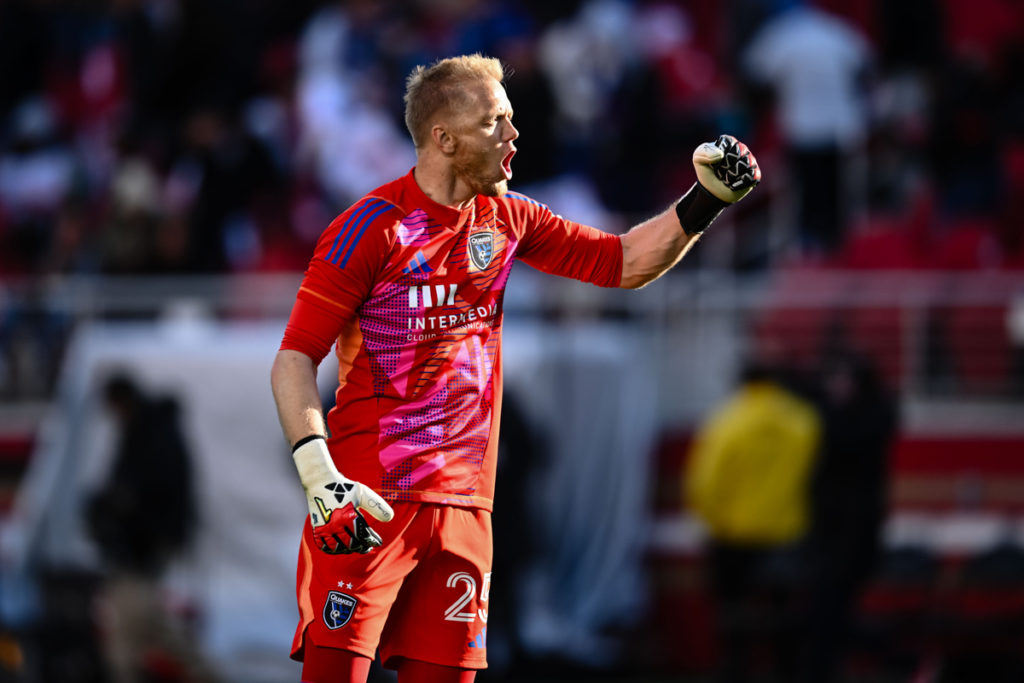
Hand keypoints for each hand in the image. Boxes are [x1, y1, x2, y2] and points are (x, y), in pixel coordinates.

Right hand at [292, 436, 393, 553]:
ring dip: (349, 549)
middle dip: (362, 547)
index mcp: (348, 515)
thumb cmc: (344, 487)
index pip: (364, 536)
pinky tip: (340, 548)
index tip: (378, 542)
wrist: (320, 482)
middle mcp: (336, 524)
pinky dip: (333, 550)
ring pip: (339, 547)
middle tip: (368, 547)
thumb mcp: (363, 493)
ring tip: (356, 547)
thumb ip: (376, 505)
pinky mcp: (317, 529)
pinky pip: (324, 546)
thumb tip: (390, 518)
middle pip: (352, 544)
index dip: (372, 541)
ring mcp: (325, 528)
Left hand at [675, 134, 760, 235]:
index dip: (719, 155)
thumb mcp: (698, 158)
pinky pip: (750, 176)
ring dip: (730, 176)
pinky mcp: (755, 175)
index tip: (714, 162)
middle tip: (720, 171)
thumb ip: (703, 151)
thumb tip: (721, 155)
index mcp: (730, 142)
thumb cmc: (707, 171)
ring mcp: (751, 162)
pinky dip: (738, 183)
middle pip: (736, 155)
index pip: (729, 143)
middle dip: (724, 167)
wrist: (712, 190)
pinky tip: (733, 185)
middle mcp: (743, 149)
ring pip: (744, 165)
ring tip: (726, 178)